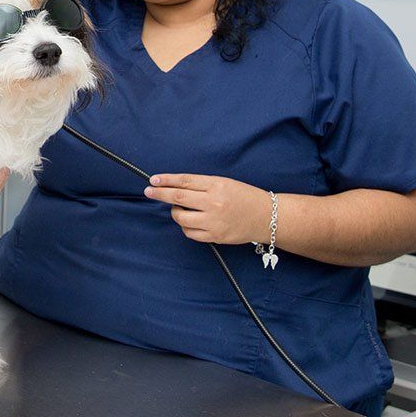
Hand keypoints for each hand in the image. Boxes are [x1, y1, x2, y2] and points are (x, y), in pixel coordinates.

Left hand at [143, 173, 272, 245]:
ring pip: (181, 218)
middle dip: (160, 194)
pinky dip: (186, 226)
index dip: (166, 180)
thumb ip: (201, 186)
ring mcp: (214, 221)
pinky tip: (190, 222)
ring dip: (175, 213)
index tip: (153, 180)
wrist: (266, 216)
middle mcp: (214, 203)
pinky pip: (190, 233)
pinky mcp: (215, 236)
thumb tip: (174, 188)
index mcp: (217, 185)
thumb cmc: (244, 197)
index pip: (185, 181)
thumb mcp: (224, 183)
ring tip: (180, 210)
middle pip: (178, 198)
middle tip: (149, 192)